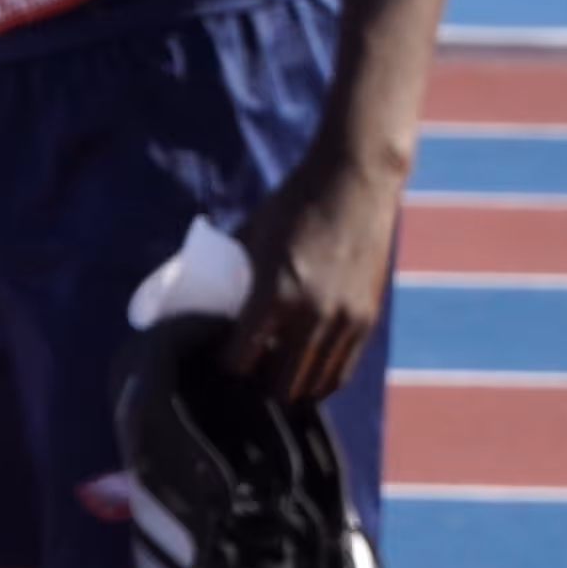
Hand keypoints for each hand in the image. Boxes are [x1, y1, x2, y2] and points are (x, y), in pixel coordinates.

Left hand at [235, 137, 402, 408]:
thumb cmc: (292, 204)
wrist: (353, 181)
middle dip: (259, 386)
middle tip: (245, 375)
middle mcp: (312, 315)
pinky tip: (304, 373)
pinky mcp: (366, 320)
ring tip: (272, 377)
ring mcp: (344, 321)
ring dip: (291, 386)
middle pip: (281, 385)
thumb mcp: (250, 235)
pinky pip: (342, 372)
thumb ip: (230, 272)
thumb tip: (200, 298)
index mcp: (275, 292)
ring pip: (314, 386)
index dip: (225, 366)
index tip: (215, 362)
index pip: (242, 358)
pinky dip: (321, 380)